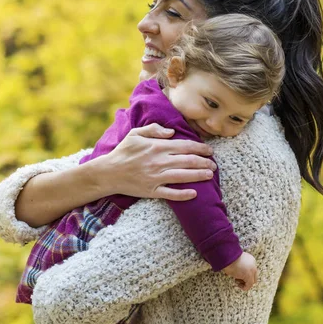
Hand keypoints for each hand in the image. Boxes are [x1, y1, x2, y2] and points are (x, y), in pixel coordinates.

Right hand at [91, 123, 216, 200]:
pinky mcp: (152, 190)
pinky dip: (183, 194)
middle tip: (214, 164)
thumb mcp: (136, 134)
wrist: (108, 173)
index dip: (200, 148)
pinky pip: (170, 194)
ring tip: (210, 175)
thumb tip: (172, 131)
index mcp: (157, 147)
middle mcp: (159, 162)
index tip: (210, 150)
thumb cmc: (123, 152)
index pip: (185, 146)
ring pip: (183, 176)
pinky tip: (194, 193)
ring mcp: (156, 177)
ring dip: (199, 175)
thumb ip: (154, 129)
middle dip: (204, 162)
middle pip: (188, 161)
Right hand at [222, 252, 257, 290]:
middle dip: (246, 280)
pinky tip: (238, 285)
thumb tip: (238, 275)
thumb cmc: (229, 258)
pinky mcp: (249, 275)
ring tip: (236, 279)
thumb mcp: (236, 262)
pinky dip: (245, 287)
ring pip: (252, 281)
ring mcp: (252, 270)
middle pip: (254, 277)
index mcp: (251, 260)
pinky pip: (249, 285)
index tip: (238, 277)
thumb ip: (241, 267)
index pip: (251, 271)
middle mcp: (253, 264)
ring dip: (244, 283)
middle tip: (237, 280)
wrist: (228, 256)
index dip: (245, 276)